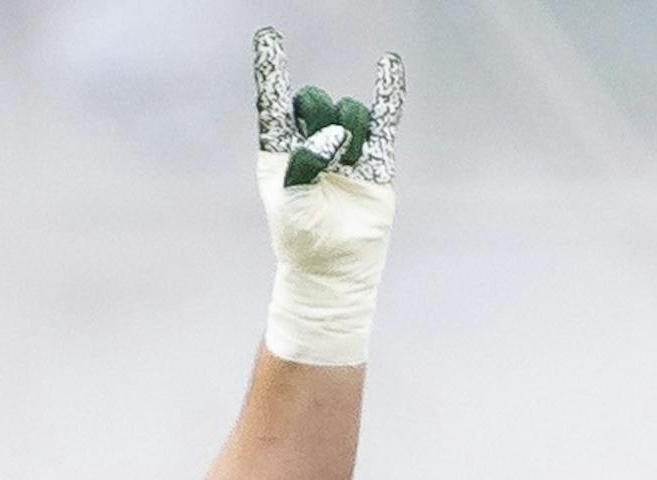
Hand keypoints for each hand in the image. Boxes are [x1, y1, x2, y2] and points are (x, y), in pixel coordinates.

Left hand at [252, 27, 404, 365]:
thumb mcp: (290, 202)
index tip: (268, 36)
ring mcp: (345, 149)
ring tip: (347, 165)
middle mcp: (311, 145)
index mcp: (280, 153)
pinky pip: (385, 117)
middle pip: (316, 102)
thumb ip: (304, 162)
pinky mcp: (376, 158)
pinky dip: (388, 92)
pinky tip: (388, 65)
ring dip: (351, 133)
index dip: (272, 70)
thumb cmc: (301, 238)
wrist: (335, 267)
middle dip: (319, 113)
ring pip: (351, 112)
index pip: (274, 104)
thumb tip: (335, 132)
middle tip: (325, 148)